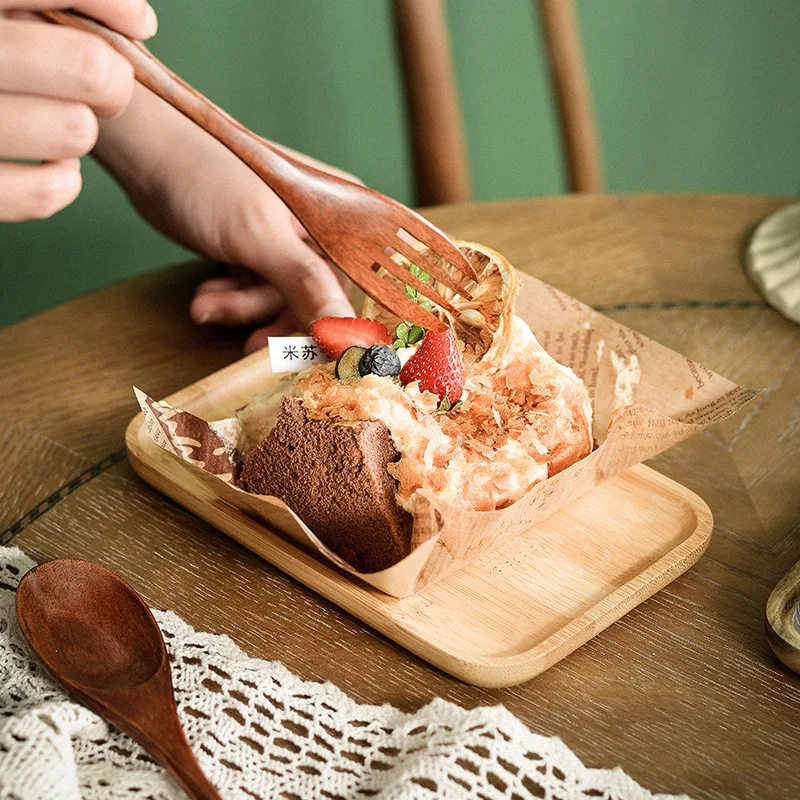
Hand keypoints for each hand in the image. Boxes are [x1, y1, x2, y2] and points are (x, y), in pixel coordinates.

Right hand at [0, 0, 156, 220]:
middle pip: (88, 67)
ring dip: (78, 128)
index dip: (107, 3)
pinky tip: (46, 164)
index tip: (140, 23)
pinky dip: (62, 179)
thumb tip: (138, 22)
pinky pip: (49, 191)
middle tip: (103, 84)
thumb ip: (34, 7)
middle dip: (110, 76)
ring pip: (74, 130)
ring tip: (53, 119)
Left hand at [95, 86, 354, 352]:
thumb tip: (345, 330)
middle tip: (244, 343)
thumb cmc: (205, 177)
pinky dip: (231, 297)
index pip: (348, 284)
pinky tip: (207, 293)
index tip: (303, 355)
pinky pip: (257, 288)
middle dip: (270, 317)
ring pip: (279, 297)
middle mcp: (320, 227)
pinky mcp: (259, 245)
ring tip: (204, 305)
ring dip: (241, 308)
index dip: (328, 321)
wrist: (146, 151)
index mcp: (337, 215)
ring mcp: (288, 237)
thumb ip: (305, 282)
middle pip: (314, 297)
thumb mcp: (259, 236)